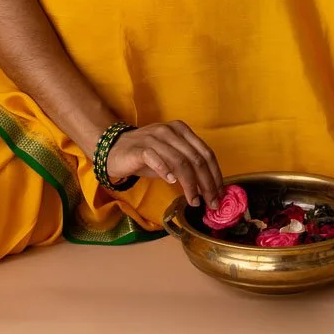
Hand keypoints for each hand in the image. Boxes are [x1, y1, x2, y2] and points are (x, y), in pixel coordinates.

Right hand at [105, 120, 224, 207]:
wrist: (114, 150)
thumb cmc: (146, 157)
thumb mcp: (171, 159)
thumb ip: (189, 168)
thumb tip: (209, 189)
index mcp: (182, 131)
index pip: (206, 153)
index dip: (215, 175)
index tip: (219, 194)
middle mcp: (170, 132)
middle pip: (196, 159)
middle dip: (207, 184)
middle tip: (211, 203)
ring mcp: (155, 138)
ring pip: (180, 161)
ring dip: (190, 184)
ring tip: (194, 201)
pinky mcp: (139, 148)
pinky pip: (156, 159)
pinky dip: (166, 171)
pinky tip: (172, 183)